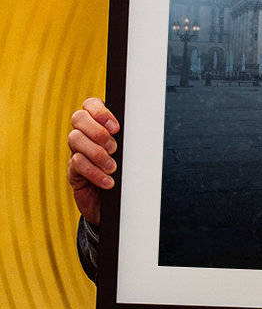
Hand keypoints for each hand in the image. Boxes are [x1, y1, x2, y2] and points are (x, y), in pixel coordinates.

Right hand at [67, 98, 119, 223]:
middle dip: (98, 131)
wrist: (116, 204)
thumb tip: (141, 129)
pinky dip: (94, 172)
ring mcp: (76, 152)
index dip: (100, 112)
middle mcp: (84, 135)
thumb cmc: (126, 173)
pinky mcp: (73, 171)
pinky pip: (77, 163)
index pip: (91, 104)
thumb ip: (129, 139)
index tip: (116, 127)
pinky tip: (108, 181)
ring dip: (96, 153)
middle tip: (114, 148)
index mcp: (99, 124)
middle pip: (78, 118)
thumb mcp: (129, 153)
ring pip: (75, 139)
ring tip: (112, 167)